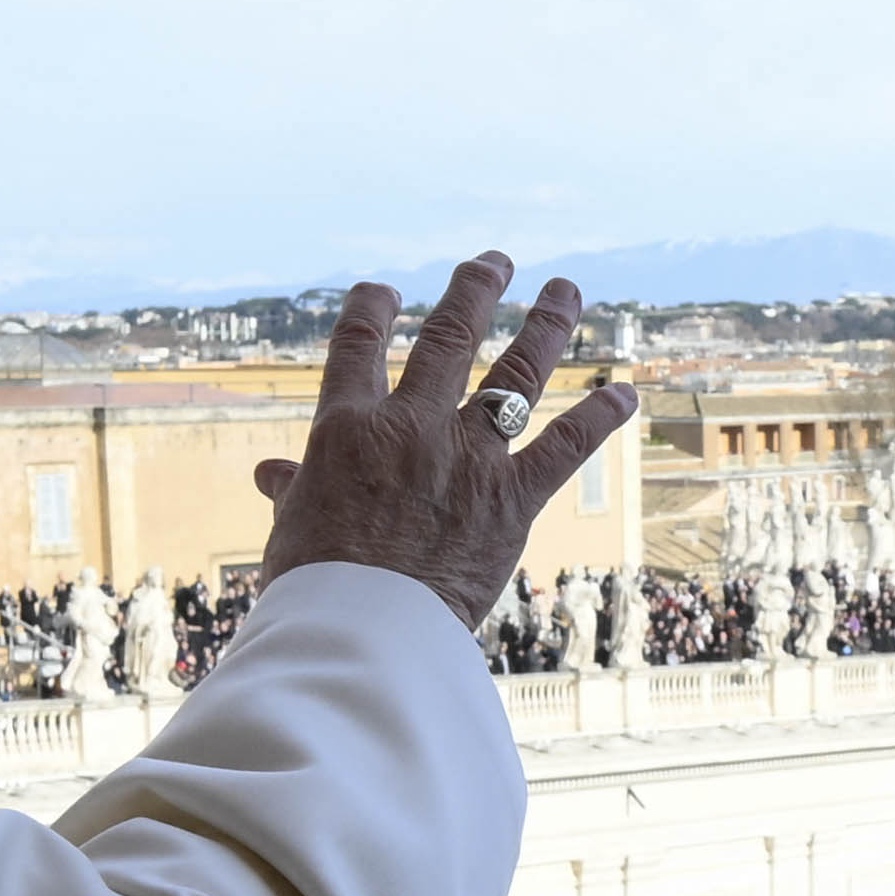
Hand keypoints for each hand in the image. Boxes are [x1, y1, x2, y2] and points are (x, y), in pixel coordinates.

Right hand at [263, 260, 637, 635]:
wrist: (364, 632)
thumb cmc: (316, 588)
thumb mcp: (294, 529)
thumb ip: (293, 489)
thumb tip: (269, 473)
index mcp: (347, 427)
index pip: (357, 343)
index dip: (372, 308)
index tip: (383, 291)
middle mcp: (411, 427)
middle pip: (447, 337)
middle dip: (474, 291)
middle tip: (494, 262)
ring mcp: (466, 459)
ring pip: (515, 374)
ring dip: (545, 325)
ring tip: (565, 290)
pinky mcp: (512, 499)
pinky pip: (564, 447)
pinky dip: (599, 417)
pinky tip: (624, 389)